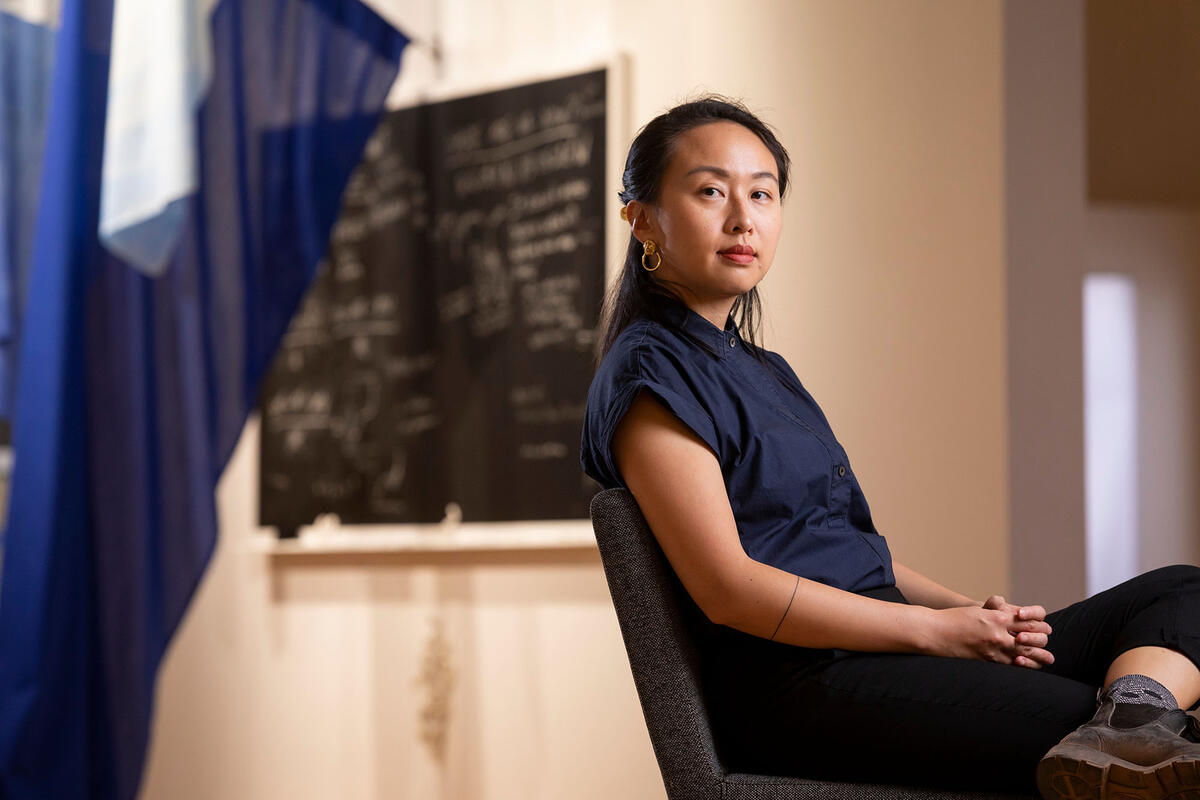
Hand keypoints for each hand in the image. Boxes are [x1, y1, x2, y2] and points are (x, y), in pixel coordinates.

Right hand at [925, 598, 1053, 667]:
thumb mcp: (977, 610)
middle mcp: (998, 634)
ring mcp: (993, 649)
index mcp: (997, 617)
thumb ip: (996, 613)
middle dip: (1041, 641)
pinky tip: (1028, 665)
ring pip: (1025, 655)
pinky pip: (1011, 665)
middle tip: (1045, 642)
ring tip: (1049, 659)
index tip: (1041, 625)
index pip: (1028, 620)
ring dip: (1039, 657)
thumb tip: (1012, 616)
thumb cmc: (953, 619)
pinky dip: (1023, 665)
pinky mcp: (987, 661)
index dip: (1038, 623)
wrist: (934, 633)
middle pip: (1032, 638)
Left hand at [982, 595, 1053, 668]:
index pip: (1039, 613)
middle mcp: (1034, 631)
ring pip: (1042, 646)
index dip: (1032, 613)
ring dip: (1031, 646)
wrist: (978, 633)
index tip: (1019, 614)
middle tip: (1019, 636)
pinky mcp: (1027, 659)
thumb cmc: (986, 619)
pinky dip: (1029, 662)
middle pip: (1044, 631)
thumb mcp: (989, 609)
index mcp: (1029, 617)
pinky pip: (1036, 663)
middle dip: (1032, 633)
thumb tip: (1002, 603)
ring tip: (1018, 643)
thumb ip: (996, 603)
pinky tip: (1017, 660)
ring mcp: (1032, 645)